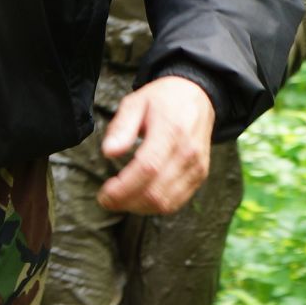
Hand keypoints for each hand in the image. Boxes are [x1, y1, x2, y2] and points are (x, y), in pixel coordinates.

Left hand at [96, 74, 214, 214]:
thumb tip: (109, 152)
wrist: (198, 97)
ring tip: (122, 199)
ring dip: (138, 207)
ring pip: (165, 203)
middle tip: (107, 199)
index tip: (105, 193)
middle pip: (155, 191)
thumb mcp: (136, 102)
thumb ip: (121, 126)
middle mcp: (189, 151)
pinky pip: (176, 203)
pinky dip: (154, 207)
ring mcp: (197, 166)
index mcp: (172, 130)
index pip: (147, 168)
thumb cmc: (164, 99)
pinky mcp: (200, 176)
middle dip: (126, 202)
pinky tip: (140, 198)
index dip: (123, 188)